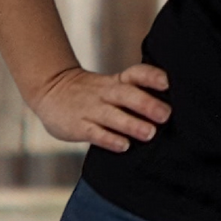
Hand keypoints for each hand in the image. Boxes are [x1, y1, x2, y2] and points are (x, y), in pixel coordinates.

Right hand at [30, 63, 170, 150]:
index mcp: (116, 82)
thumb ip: (136, 93)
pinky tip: (123, 146)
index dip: (151, 76)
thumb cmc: (92, 92)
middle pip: (127, 94)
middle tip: (166, 114)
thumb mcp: (112, 86)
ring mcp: (90, 109)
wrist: (50, 90)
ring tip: (150, 133)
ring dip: (131, 124)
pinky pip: (93, 132)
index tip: (167, 82)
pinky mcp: (77, 126)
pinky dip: (108, 139)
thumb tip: (170, 107)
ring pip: (112, 115)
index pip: (135, 74)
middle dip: (146, 104)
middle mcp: (105, 93)